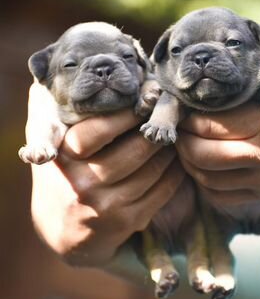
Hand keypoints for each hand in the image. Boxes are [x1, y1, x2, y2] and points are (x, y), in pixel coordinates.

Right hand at [31, 109, 184, 266]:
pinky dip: (175, 171)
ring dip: (170, 149)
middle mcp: (83, 182)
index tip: (145, 97)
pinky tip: (175, 160)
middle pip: (136, 149)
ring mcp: (106, 205)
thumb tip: (70, 70)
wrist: (60, 227)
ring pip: (154, 169)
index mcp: (63, 156)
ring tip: (172, 134)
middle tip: (169, 113)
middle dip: (157, 128)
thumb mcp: (45, 141)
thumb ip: (53, 108)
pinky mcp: (126, 221)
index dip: (128, 112)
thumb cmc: (61, 171)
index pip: (100, 129)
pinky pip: (163, 190)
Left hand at [176, 52, 259, 206]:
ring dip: (189, 163)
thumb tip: (219, 58)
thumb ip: (255, 68)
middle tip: (179, 129)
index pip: (207, 124)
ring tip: (187, 146)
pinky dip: (205, 185)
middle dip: (182, 141)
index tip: (181, 107)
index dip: (186, 117)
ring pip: (207, 180)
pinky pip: (222, 197)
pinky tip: (205, 168)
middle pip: (200, 154)